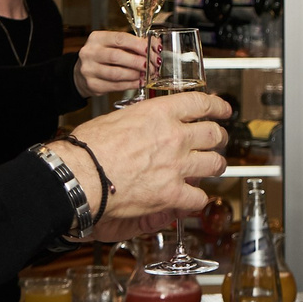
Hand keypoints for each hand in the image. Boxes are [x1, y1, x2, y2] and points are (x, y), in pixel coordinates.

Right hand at [62, 90, 230, 222]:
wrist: (80, 175)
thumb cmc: (89, 147)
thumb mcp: (119, 117)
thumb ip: (143, 119)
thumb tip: (151, 125)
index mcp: (160, 113)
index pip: (200, 103)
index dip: (217, 106)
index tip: (222, 109)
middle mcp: (174, 137)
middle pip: (213, 133)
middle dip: (219, 137)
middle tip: (218, 139)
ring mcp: (177, 166)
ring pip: (214, 163)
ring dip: (216, 165)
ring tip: (213, 166)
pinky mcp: (172, 193)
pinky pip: (198, 197)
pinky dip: (197, 198)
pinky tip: (192, 196)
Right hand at [74, 30, 151, 96]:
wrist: (82, 73)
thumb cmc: (102, 57)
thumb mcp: (113, 45)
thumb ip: (133, 45)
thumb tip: (155, 46)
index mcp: (97, 38)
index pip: (120, 38)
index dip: (138, 44)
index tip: (152, 49)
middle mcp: (90, 53)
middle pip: (117, 56)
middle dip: (139, 61)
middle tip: (152, 64)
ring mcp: (89, 70)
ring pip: (116, 73)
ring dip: (136, 74)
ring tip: (147, 74)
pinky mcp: (93, 85)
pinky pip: (116, 86)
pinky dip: (131, 84)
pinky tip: (139, 82)